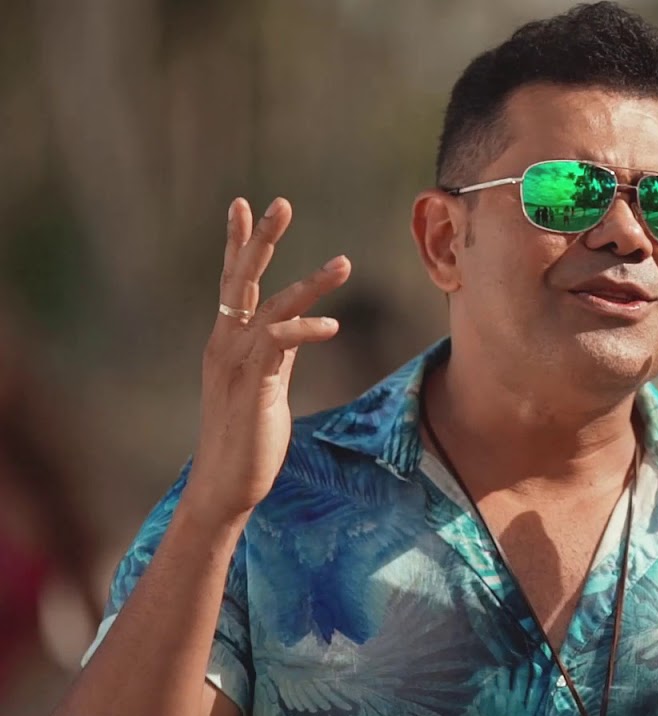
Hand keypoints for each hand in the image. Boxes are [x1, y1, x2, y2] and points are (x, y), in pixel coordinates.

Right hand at [186, 197, 350, 523]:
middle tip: (279, 203)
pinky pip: (279, 345)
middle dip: (260, 239)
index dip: (239, 243)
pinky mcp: (254, 386)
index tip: (245, 204)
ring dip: (309, 283)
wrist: (225, 484)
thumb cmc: (247, 437)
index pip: (231, 282)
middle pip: (240, 279)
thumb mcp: (264, 385)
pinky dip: (305, 329)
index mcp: (227, 341)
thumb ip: (274, 353)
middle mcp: (226, 344)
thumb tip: (292, 329)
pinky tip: (333, 324)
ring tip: (343, 263)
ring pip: (269, 307)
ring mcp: (237, 363)